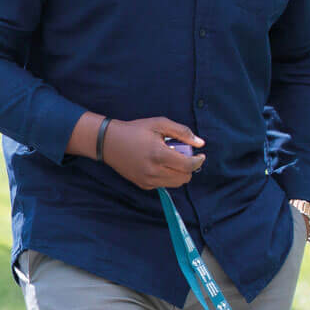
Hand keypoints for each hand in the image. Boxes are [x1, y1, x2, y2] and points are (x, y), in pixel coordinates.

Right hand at [75, 114, 206, 190]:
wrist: (109, 142)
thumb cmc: (135, 130)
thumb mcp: (159, 124)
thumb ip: (182, 132)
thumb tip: (200, 143)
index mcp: (158, 155)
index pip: (188, 166)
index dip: (198, 161)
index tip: (200, 155)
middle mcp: (153, 171)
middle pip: (185, 177)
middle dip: (188, 167)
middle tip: (181, 154)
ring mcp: (148, 180)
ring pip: (176, 183)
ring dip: (179, 172)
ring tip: (170, 159)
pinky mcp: (143, 185)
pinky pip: (164, 184)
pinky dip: (167, 176)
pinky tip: (158, 164)